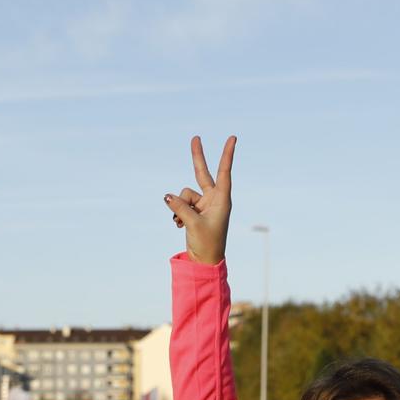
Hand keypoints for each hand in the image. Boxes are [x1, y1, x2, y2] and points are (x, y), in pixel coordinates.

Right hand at [162, 135, 234, 264]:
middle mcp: (213, 199)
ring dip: (179, 207)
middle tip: (195, 137)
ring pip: (184, 194)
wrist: (204, 262)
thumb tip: (167, 196)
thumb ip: (180, 207)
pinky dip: (177, 213)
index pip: (224, 172)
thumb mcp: (193, 224)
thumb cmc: (207, 244)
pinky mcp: (194, 211)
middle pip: (202, 173)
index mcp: (221, 200)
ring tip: (182, 222)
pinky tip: (179, 225)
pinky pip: (179, 204)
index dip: (227, 154)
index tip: (233, 138)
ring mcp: (203, 205)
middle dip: (197, 157)